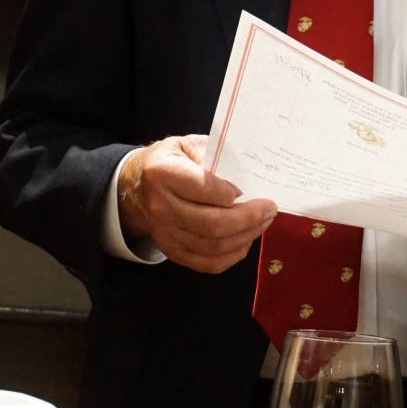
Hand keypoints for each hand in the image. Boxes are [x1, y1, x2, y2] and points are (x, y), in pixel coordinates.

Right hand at [118, 135, 276, 273]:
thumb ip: (214, 155)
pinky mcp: (172, 251)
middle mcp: (160, 207)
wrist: (136, 187)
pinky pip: (207, 263)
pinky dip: (232, 255)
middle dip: (249, 219)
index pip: (203, 188)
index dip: (231, 192)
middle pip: (212, 224)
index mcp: (163, 173)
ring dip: (246, 236)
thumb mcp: (188, 144)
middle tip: (270, 209)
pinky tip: (246, 241)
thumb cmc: (171, 161)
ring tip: (264, 222)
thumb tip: (245, 177)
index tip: (249, 189)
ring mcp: (165, 233)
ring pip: (213, 246)